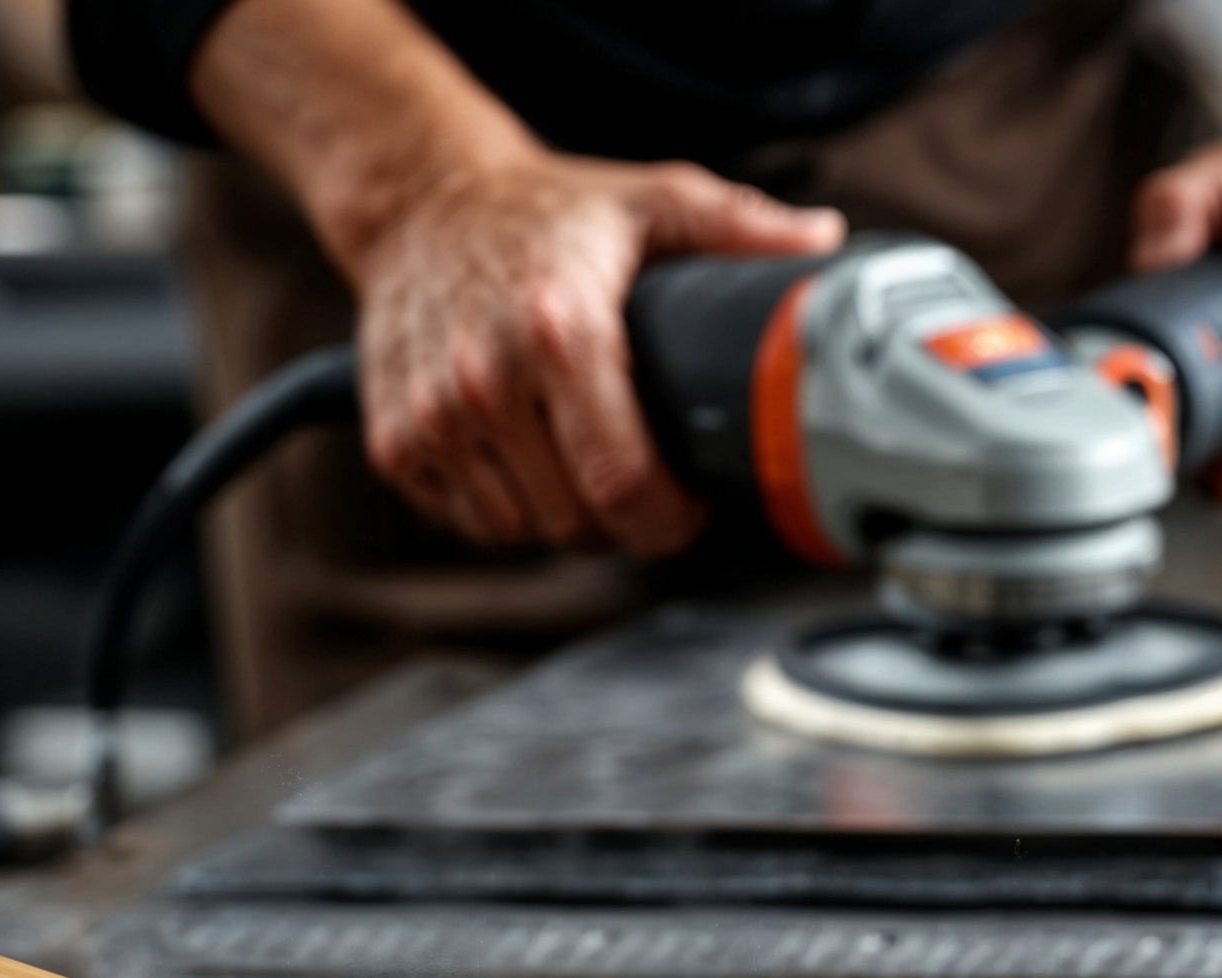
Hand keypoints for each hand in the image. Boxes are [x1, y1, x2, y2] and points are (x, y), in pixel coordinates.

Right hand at [350, 151, 843, 553]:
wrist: (422, 200)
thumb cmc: (546, 214)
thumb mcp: (652, 201)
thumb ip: (740, 229)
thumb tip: (825, 251)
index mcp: (559, 330)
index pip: (623, 482)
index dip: (669, 519)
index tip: (690, 510)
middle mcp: (486, 379)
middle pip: (577, 521)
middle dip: (624, 522)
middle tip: (644, 487)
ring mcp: (433, 416)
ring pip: (523, 532)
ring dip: (563, 519)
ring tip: (585, 469)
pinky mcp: (395, 440)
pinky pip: (470, 522)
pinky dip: (506, 510)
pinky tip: (529, 465)